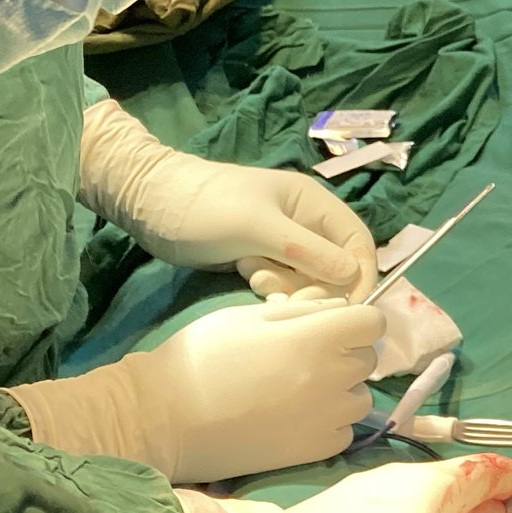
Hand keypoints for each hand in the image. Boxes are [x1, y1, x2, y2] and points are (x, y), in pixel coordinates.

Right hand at [13, 299, 382, 483]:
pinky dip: (330, 423)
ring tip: (298, 389)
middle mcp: (331, 379)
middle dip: (346, 352)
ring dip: (341, 390)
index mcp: (315, 338)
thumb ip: (301, 311)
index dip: (355, 320)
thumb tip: (338, 310)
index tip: (331, 326)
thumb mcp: (248, 316)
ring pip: (359, 397)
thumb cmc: (200, 357)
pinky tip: (295, 417)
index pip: (373, 323)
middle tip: (305, 356)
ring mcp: (326, 419)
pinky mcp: (314, 452)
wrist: (163, 418)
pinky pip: (345, 430)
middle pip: (367, 359)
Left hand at [80, 98, 376, 296]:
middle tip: (284, 294)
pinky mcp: (261, 259)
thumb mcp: (257, 227)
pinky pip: (284, 282)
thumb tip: (354, 276)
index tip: (349, 309)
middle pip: (337, 266)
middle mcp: (305, 223)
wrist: (150, 204)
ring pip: (309, 279)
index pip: (358, 242)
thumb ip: (307, 251)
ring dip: (290, 286)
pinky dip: (272, 287)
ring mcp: (282, 243)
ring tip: (255, 277)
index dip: (361, 275)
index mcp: (313, 203)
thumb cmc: (206, 206)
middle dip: (316, 285)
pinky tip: (248, 278)